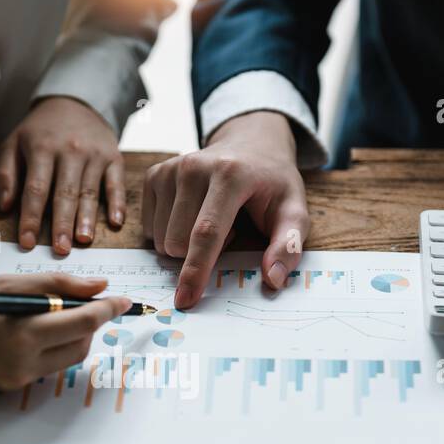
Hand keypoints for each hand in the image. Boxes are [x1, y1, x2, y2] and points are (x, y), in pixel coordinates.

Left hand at [0, 97, 126, 255]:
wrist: (75, 103)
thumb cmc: (40, 131)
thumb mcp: (13, 143)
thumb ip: (5, 174)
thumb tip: (4, 206)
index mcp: (41, 148)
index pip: (35, 190)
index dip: (30, 218)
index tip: (27, 242)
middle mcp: (70, 151)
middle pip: (64, 193)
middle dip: (62, 224)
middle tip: (60, 249)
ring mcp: (94, 154)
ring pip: (90, 191)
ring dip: (87, 218)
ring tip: (83, 240)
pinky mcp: (113, 157)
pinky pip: (116, 183)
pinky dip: (117, 202)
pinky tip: (115, 222)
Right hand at [0, 273, 128, 390]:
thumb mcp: (3, 283)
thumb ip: (54, 284)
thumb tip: (98, 285)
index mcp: (23, 333)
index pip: (85, 321)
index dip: (109, 309)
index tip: (126, 299)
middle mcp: (23, 364)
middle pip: (81, 343)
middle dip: (88, 321)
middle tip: (78, 297)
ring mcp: (14, 380)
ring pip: (65, 358)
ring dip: (69, 335)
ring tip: (46, 310)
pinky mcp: (5, 387)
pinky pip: (42, 367)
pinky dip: (46, 347)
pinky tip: (24, 327)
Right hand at [142, 110, 309, 308]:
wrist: (251, 143)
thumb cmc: (272, 182)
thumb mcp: (294, 210)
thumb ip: (289, 245)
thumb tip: (274, 279)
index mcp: (230, 174)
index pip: (206, 232)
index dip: (195, 271)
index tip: (185, 300)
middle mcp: (193, 167)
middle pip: (178, 243)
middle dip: (200, 254)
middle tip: (230, 229)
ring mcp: (170, 169)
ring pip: (161, 240)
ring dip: (186, 243)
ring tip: (212, 219)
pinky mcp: (154, 175)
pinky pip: (150, 228)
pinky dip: (170, 231)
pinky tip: (193, 213)